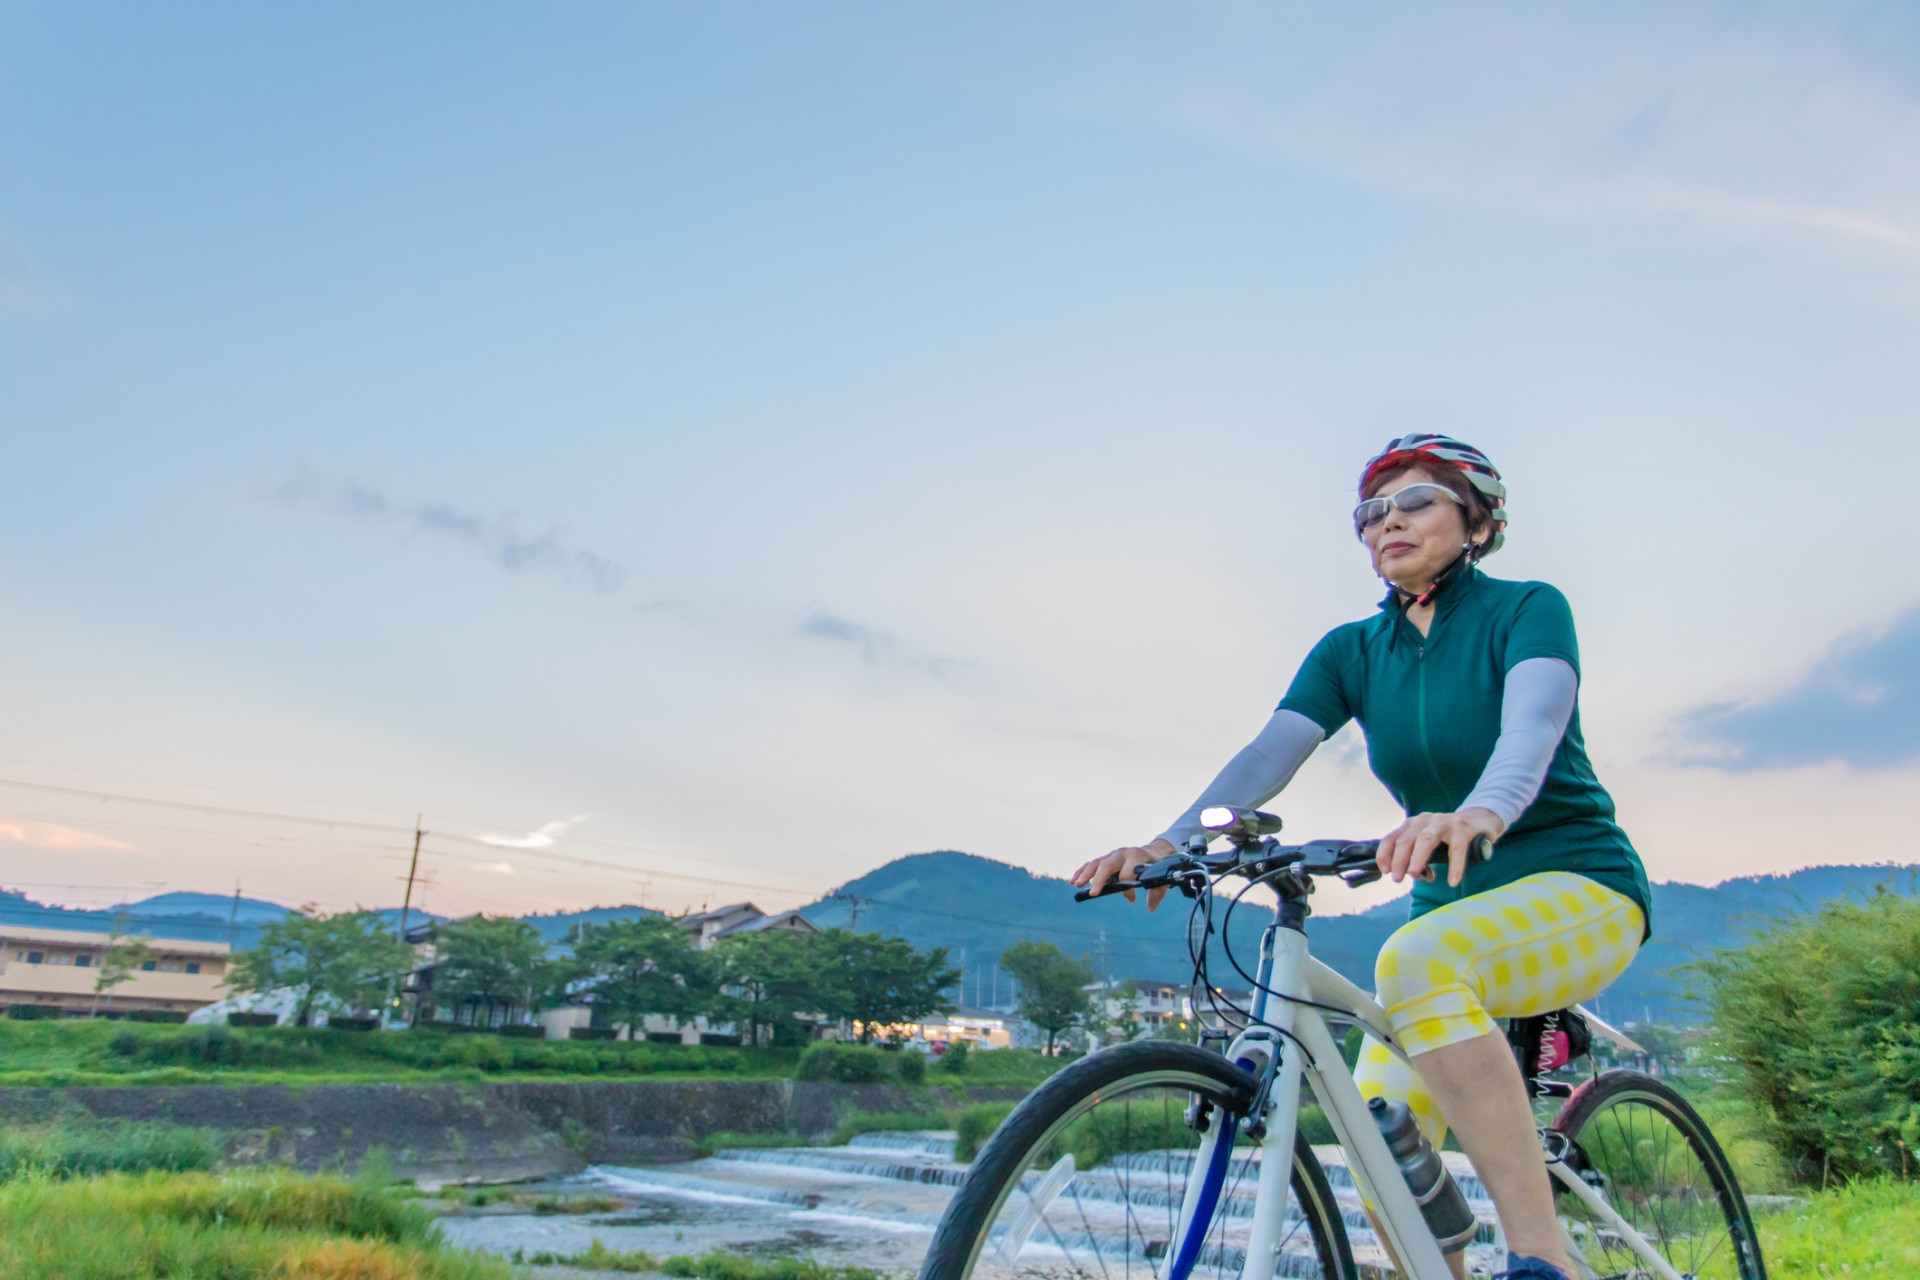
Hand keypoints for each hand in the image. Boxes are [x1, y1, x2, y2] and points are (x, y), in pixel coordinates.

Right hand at [1071, 839, 1175, 909]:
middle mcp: (1123, 853)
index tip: (1131, 898)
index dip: (1128, 886)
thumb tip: (1150, 908)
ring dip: (1085, 874)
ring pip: (1096, 863)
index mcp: (1137, 856)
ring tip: (1076, 884)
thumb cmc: (1157, 866)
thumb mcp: (1162, 878)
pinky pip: (1092, 864)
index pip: (1128, 871)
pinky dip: (1082, 871)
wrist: (1155, 851)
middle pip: (1107, 864)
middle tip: (1093, 893)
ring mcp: (1113, 855)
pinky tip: (1073, 880)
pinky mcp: (1107, 858)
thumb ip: (1157, 892)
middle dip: (1099, 879)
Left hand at [1376, 808, 1505, 886]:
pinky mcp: (1463, 828)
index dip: (1385, 854)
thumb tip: (1414, 875)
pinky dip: (1454, 866)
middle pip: (1406, 840)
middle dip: (1399, 860)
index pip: (1392, 838)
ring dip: (1417, 858)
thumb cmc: (1448, 837)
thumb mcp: (1429, 845)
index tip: (1385, 871)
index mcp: (1413, 824)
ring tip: (1415, 875)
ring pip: (1426, 839)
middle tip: (1397, 879)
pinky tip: (1453, 881)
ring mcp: (1444, 822)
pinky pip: (1457, 849)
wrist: (1479, 821)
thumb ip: (1419, 858)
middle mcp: (1425, 820)